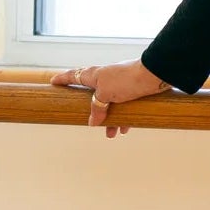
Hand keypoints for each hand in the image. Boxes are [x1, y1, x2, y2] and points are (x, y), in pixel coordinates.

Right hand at [48, 59, 172, 138]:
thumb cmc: (127, 80)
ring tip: (110, 134)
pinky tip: (124, 129)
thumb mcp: (106, 94)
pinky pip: (124, 107)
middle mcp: (106, 78)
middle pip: (93, 95)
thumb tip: (92, 122)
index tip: (53, 83)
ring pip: (110, 104)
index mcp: (95, 75)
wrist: (155, 75)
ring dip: (110, 119)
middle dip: (92, 110)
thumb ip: (97, 108)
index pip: (73, 75)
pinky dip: (123, 118)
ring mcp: (120, 84)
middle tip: (87, 120)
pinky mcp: (133, 91)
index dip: (63, 79)